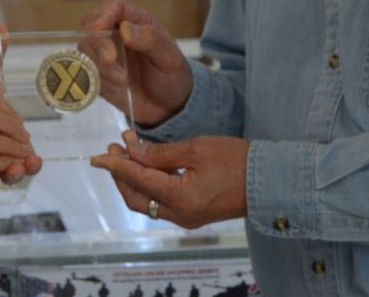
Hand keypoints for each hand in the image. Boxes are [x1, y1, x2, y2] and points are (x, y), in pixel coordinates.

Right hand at [80, 0, 192, 126]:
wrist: (169, 108)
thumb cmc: (173, 76)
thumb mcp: (170, 58)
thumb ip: (151, 40)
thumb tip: (125, 29)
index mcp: (136, 22)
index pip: (113, 6)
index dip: (104, 14)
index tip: (102, 28)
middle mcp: (116, 34)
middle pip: (90, 24)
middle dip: (97, 42)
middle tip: (110, 60)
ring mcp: (104, 55)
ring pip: (84, 49)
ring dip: (99, 66)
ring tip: (123, 81)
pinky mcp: (97, 75)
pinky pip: (84, 72)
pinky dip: (95, 80)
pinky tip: (115, 88)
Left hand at [89, 131, 248, 228]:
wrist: (268, 180)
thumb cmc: (236, 159)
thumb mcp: (196, 149)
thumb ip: (160, 154)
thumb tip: (130, 150)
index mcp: (181, 198)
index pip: (138, 180)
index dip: (116, 166)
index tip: (99, 154)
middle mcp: (180, 215)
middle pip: (137, 199)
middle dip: (121, 175)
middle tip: (114, 149)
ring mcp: (187, 218)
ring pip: (148, 203)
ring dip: (134, 180)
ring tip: (127, 153)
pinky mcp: (193, 215)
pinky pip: (162, 203)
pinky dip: (150, 185)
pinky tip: (148, 165)